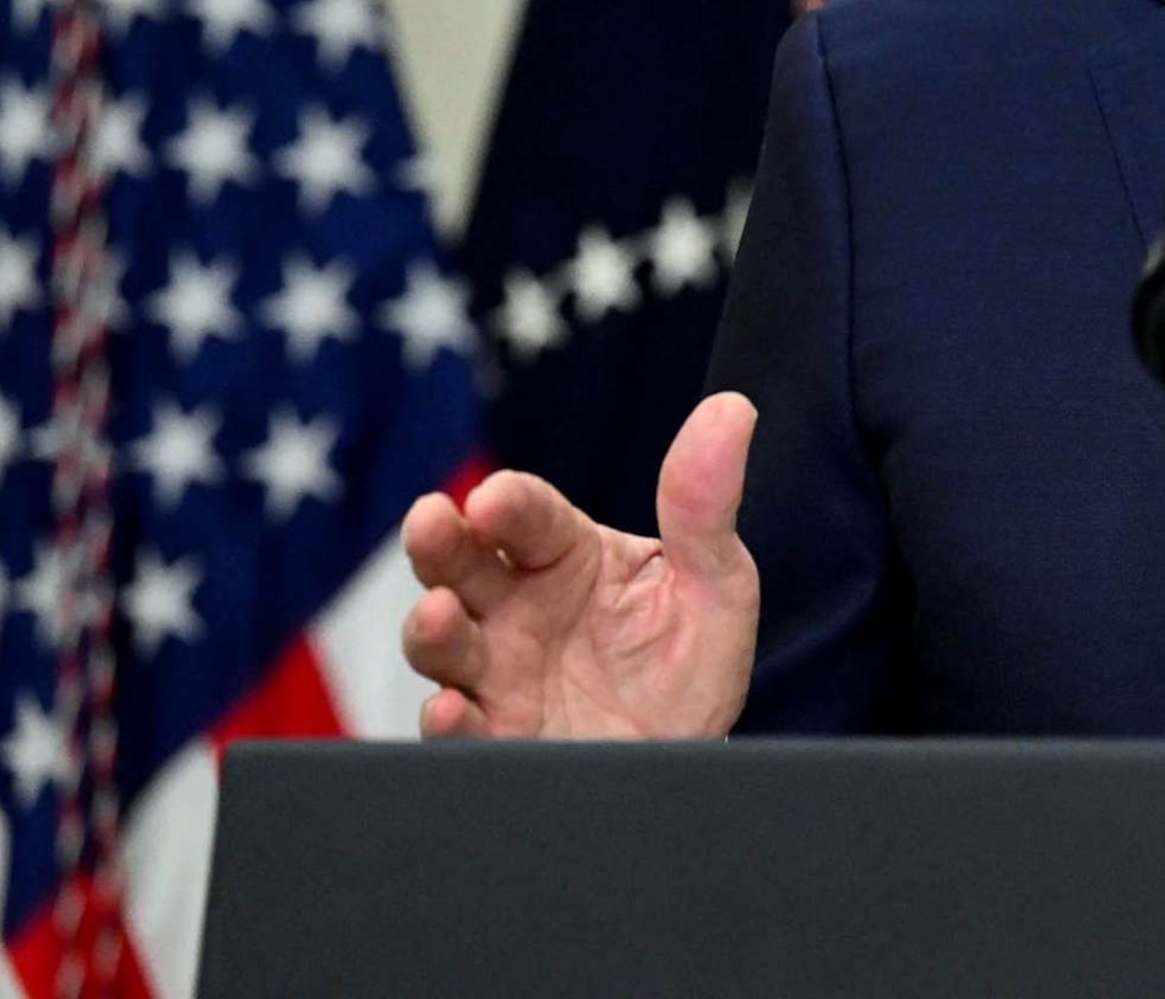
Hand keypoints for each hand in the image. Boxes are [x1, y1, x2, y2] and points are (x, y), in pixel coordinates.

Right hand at [401, 391, 762, 739]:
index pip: (528, 515)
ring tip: (440, 614)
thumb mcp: (714, 581)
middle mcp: (516, 608)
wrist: (685, 755)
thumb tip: (733, 408)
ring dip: (431, 627)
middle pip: (460, 563)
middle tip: (431, 521)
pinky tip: (452, 708)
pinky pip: (457, 730)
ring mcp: (497, 673)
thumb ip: (706, 505)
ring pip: (442, 642)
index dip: (509, 503)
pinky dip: (446, 721)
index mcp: (566, 555)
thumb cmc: (691, 659)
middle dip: (439, 542)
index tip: (493, 498)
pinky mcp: (495, 738)